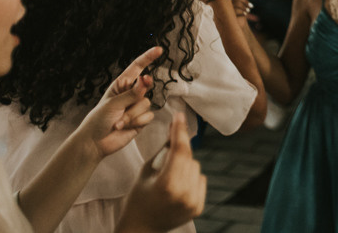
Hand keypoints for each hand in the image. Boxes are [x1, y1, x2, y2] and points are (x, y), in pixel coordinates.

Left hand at [78, 46, 162, 157]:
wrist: (96, 142)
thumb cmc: (98, 120)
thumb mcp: (113, 103)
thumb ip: (132, 93)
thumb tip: (146, 79)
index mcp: (121, 84)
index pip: (137, 67)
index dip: (148, 58)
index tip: (159, 50)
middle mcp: (130, 93)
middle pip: (145, 87)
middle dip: (139, 93)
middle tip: (128, 101)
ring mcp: (136, 106)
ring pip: (146, 103)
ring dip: (132, 114)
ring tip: (119, 121)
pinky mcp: (141, 119)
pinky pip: (148, 116)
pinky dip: (137, 122)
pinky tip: (125, 126)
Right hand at [115, 113, 205, 232]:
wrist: (141, 228)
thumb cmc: (138, 198)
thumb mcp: (146, 171)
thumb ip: (163, 150)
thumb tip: (174, 127)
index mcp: (167, 184)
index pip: (179, 150)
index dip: (179, 131)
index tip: (180, 116)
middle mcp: (183, 194)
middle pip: (189, 157)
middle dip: (179, 149)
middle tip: (168, 149)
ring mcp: (192, 202)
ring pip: (196, 167)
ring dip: (185, 165)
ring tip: (169, 175)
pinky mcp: (198, 207)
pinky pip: (200, 179)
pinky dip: (191, 177)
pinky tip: (177, 185)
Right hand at [225, 0, 253, 17]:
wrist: (227, 22)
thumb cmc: (233, 8)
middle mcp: (223, 0)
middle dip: (245, 1)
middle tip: (252, 6)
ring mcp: (224, 6)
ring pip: (237, 3)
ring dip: (244, 7)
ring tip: (249, 10)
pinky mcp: (225, 14)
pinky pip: (236, 11)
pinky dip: (242, 12)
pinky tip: (245, 14)